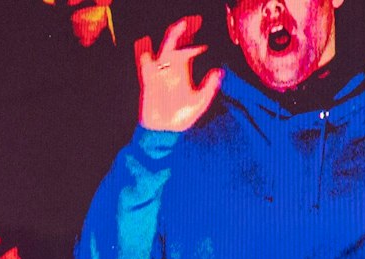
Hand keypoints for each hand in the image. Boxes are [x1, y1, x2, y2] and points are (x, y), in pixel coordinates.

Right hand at [135, 17, 222, 132]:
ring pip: (164, 50)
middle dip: (185, 31)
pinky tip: (145, 43)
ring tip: (179, 27)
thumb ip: (209, 87)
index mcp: (182, 73)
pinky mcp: (149, 82)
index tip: (205, 45)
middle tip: (195, 20)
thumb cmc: (180, 118)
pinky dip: (144, 54)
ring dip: (171, 38)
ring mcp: (160, 75)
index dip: (196, 45)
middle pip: (176, 44)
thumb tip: (220, 70)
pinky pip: (145, 65)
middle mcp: (170, 70)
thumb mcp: (199, 102)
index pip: (188, 52)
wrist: (163, 132)